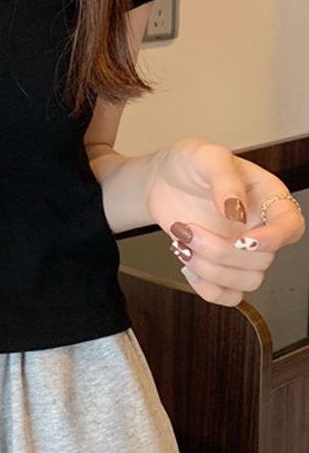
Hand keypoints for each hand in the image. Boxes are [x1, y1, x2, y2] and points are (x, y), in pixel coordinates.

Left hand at [145, 138, 304, 305]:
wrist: (163, 179)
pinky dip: (207, 288)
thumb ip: (223, 178)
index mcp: (267, 198)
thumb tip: (235, 208)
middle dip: (218, 250)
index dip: (273, 240)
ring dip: (208, 268)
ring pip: (246, 282)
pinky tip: (187, 263)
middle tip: (186, 228)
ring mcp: (241, 251)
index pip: (290, 227)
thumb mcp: (205, 156)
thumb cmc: (189, 163)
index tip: (243, 240)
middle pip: (261, 260)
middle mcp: (259, 228)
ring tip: (181, 241)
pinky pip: (229, 295)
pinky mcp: (222, 266)